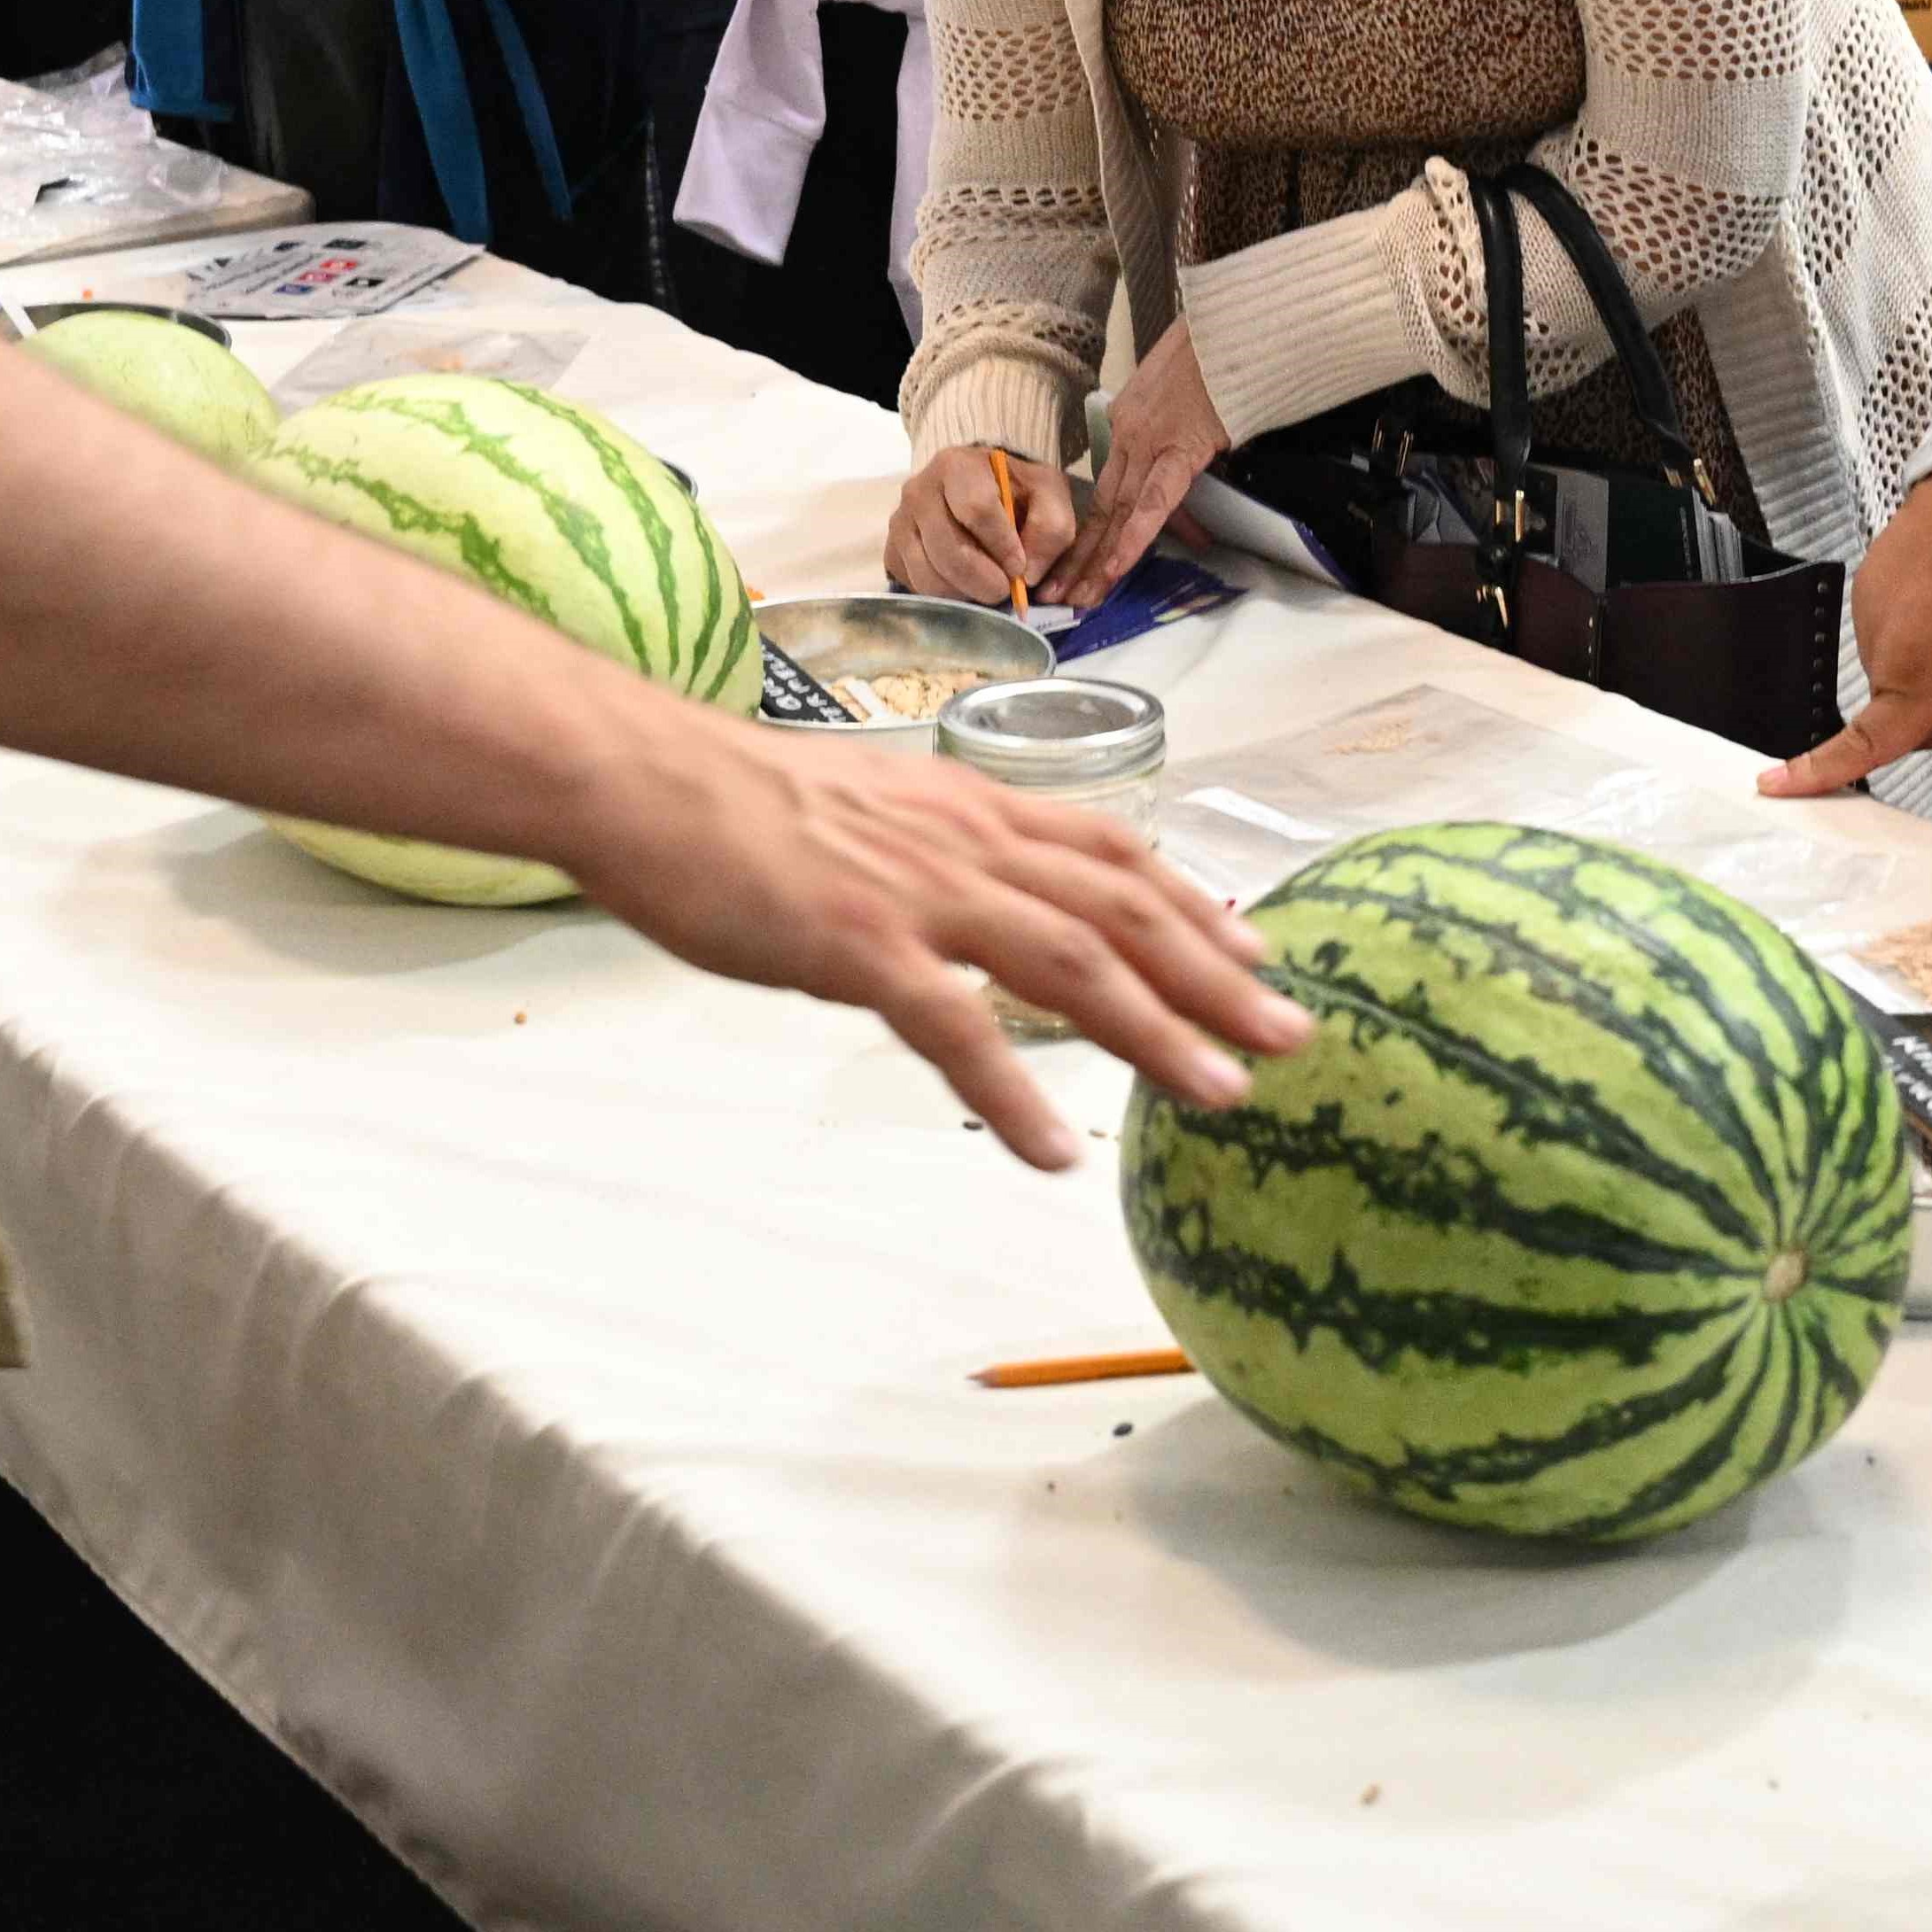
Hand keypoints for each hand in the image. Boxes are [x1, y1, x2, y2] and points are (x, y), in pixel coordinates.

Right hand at [560, 722, 1305, 1171]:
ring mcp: (917, 895)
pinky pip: (955, 1027)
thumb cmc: (737, 802)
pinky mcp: (858, 948)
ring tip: (1218, 1094)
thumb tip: (977, 887)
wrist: (642, 781)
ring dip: (1154, 1032)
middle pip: (1120, 911)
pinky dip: (1012, 1092)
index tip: (1255, 950)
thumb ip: (935, 845)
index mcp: (968, 808)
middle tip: (1288, 1038)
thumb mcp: (868, 808)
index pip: (1111, 852)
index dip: (1192, 903)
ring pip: (1069, 962)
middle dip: (1215, 976)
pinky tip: (1054, 1150)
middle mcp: (965, 843)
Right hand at [887, 436, 1079, 608]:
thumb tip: (1028, 574)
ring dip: (964, 594)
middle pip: (948, 550)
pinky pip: (915, 586)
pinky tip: (964, 585)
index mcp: (956, 466)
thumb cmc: (1013, 489)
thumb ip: (1051, 528)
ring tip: (986, 588)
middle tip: (1005, 590)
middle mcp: (918, 491)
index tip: (1019, 567)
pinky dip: (944, 597)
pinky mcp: (891, 552)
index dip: (1002, 545)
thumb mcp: (1046, 494)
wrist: (976, 484)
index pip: (976, 509)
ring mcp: (900, 523)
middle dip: (984, 581)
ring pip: (928, 575)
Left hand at [1048, 324, 1225, 608]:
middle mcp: (1129, 434)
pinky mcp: (1181, 447)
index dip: (1086, 531)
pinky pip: (1153, 503)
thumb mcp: (1181, 393)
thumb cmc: (1217, 351)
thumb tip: (1183, 470)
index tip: (1070, 564)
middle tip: (1055, 597)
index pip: (1105, 489)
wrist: (1235, 322)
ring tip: (1077, 598)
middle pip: (1100, 508)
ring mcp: (1150, 441)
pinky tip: (1117, 567)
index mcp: (1128, 421)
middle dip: (1078, 558)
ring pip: (1117, 513)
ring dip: (1096, 560)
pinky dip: (1133, 538)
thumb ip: (1174, 434)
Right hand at [1768, 445, 1931, 793]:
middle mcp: (1881, 642)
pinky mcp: (1869, 575)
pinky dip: (1925, 617)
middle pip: (1902, 705)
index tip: (1775, 786)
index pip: (1863, 743)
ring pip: (1899, 663)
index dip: (1817, 771)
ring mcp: (1869, 603)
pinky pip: (1894, 623)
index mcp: (1921, 676)